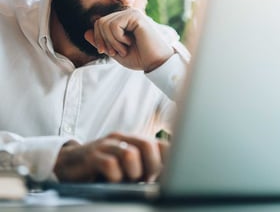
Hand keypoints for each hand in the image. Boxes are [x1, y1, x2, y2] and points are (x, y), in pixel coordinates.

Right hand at [54, 132, 168, 182]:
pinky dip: (115, 178)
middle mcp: (121, 139)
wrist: (71, 163)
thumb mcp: (127, 166)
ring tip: (127, 180)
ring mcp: (106, 145)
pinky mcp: (92, 156)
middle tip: (146, 178)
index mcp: (133, 140)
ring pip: (130, 154)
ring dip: (133, 173)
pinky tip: (112, 181)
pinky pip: (110, 165)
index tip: (166, 174)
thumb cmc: (103, 167)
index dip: (167, 159)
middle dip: (152, 166)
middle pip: (147, 145)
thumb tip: (166, 176)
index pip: (158, 143)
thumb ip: (145, 166)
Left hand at [84, 8, 173, 71]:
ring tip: (124, 49)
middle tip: (115, 52)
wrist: (155, 63)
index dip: (98, 39)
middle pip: (99, 23)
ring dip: (112, 42)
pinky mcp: (135, 16)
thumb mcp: (114, 51)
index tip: (106, 52)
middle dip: (104, 41)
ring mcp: (131, 13)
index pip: (99, 23)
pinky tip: (129, 43)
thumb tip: (85, 32)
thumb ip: (101, 42)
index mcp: (122, 21)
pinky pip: (114, 25)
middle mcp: (126, 14)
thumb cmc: (139, 58)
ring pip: (105, 24)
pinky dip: (118, 39)